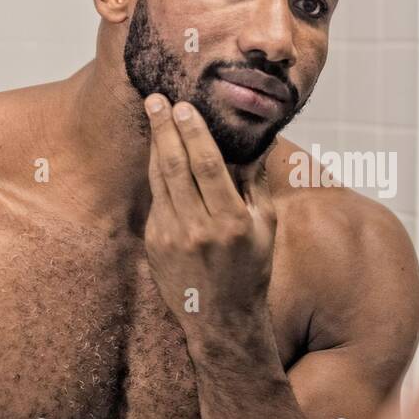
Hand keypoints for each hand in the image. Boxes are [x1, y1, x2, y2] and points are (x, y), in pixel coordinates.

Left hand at [143, 93, 276, 332]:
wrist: (221, 318)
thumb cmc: (251, 269)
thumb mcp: (266, 227)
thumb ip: (256, 184)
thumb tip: (257, 142)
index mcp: (231, 221)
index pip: (206, 165)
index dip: (193, 132)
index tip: (183, 106)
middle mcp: (198, 228)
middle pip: (175, 166)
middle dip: (164, 128)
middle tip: (156, 99)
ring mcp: (171, 237)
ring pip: (159, 179)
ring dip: (155, 145)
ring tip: (153, 116)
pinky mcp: (154, 244)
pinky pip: (155, 200)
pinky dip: (157, 174)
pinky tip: (159, 154)